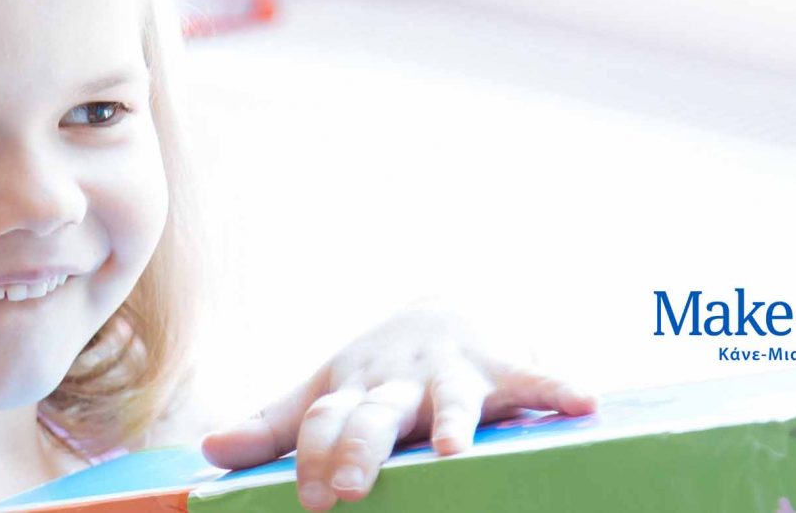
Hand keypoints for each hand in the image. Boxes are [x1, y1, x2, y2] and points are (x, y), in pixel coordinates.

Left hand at [197, 297, 596, 511]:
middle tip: (347, 488)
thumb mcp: (327, 389)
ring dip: (452, 421)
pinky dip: (561, 388)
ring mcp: (453, 371)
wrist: (449, 302)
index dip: (311, 458)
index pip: (322, 422)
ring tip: (453, 450)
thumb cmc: (379, 367)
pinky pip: (537, 377)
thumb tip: (210, 454)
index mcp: (352, 388)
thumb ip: (275, 426)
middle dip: (360, 449)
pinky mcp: (506, 366)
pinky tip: (584, 405)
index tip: (309, 500)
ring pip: (450, 396)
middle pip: (374, 414)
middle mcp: (398, 379)